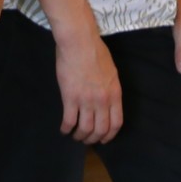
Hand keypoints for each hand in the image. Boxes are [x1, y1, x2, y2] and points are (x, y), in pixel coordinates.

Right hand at [56, 26, 123, 144]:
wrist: (80, 42)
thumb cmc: (96, 52)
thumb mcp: (111, 72)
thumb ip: (110, 89)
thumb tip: (107, 102)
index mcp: (115, 93)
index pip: (116, 123)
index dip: (109, 135)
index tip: (103, 139)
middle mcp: (102, 100)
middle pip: (100, 129)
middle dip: (93, 138)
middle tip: (87, 139)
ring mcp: (86, 100)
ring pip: (85, 129)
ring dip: (79, 136)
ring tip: (75, 135)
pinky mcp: (70, 97)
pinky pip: (69, 121)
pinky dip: (66, 129)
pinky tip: (64, 129)